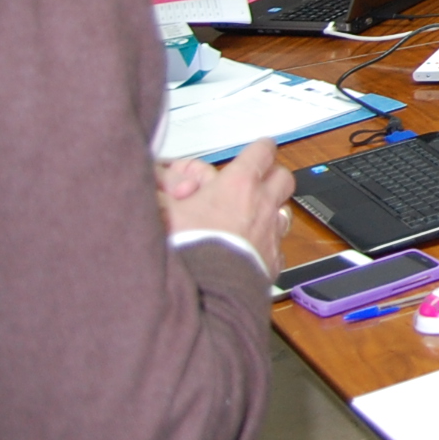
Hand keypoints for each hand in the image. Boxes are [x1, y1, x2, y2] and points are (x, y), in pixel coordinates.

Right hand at [162, 138, 295, 274]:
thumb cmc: (187, 247)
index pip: (261, 152)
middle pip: (283, 177)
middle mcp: (262, 205)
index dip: (260, 148)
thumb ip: (160, 190)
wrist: (204, 290)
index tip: (259, 149)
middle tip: (260, 180)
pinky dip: (268, 244)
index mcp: (239, 184)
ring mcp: (271, 232)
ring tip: (255, 215)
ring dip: (273, 210)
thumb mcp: (162, 209)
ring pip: (285, 210)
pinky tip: (253, 249)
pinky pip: (278, 246)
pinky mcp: (272, 260)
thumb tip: (153, 181)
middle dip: (272, 175)